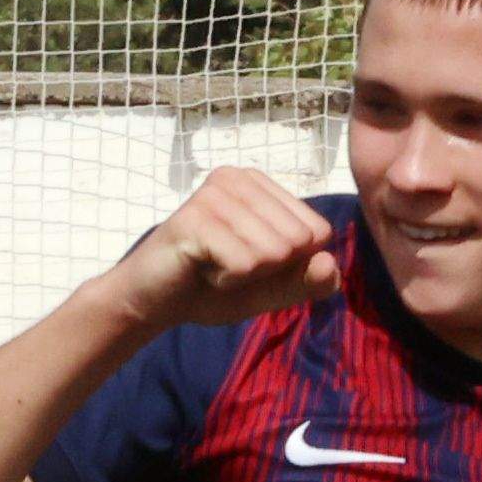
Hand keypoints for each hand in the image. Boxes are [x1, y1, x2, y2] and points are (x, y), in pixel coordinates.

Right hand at [102, 168, 338, 331]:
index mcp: (262, 186)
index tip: (250, 262)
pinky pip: (244, 263)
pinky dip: (226, 280)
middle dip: (267, 270)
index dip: (289, 264)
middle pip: (297, 241)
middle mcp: (239, 178)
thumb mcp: (270, 290)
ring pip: (272, 252)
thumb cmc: (212, 288)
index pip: (317, 232)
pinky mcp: (195, 217)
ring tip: (213, 266)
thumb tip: (328, 263)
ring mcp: (215, 193)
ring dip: (244, 276)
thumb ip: (306, 281)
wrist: (153, 303)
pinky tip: (200, 269)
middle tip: (227, 264)